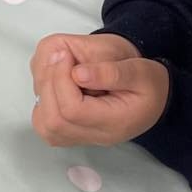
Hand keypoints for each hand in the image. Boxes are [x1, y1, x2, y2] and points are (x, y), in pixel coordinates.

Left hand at [29, 32, 169, 146]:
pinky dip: (43, 95)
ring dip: (44, 87)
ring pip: (42, 120)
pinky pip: (41, 117)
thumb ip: (112, 73)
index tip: (66, 54)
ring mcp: (75, 137)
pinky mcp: (63, 131)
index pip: (72, 111)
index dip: (61, 79)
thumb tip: (78, 74)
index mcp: (113, 124)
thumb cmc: (148, 84)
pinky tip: (59, 81)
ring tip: (62, 69)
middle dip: (50, 81)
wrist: (150, 97)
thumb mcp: (141, 71)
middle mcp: (92, 136)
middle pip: (51, 119)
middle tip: (61, 56)